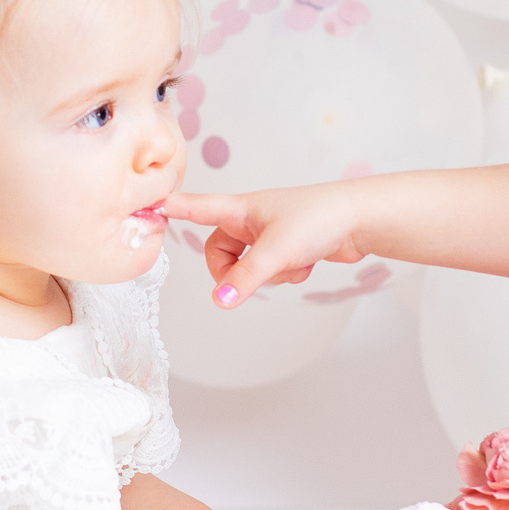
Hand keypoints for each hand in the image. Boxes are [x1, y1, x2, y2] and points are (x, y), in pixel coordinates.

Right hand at [160, 185, 370, 304]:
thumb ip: (246, 278)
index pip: (196, 208)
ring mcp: (269, 236)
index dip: (172, 210)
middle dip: (235, 272)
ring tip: (293, 262)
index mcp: (241, 208)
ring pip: (248, 268)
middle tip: (252, 278)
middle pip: (220, 253)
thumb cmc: (319, 219)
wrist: (361, 219)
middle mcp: (251, 220)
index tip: (147, 207)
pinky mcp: (287, 249)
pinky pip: (271, 272)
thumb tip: (220, 302)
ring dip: (269, 275)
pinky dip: (287, 274)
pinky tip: (307, 263)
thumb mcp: (276, 251)